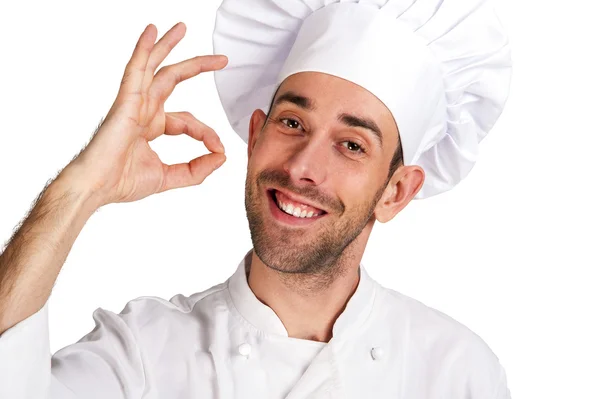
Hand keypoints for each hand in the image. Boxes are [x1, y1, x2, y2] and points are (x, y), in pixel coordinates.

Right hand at [69, 22, 227, 206]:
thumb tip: (221, 157)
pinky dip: (144, 50)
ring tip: (182, 28)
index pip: (189, 121)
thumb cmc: (122, 182)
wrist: (97, 187)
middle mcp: (144, 110)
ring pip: (154, 67)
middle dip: (197, 67)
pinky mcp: (126, 101)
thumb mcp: (170, 177)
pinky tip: (152, 32)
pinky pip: (136, 69)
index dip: (207, 133)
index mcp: (152, 126)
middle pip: (172, 79)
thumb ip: (197, 169)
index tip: (218, 149)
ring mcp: (134, 103)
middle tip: (221, 59)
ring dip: (167, 46)